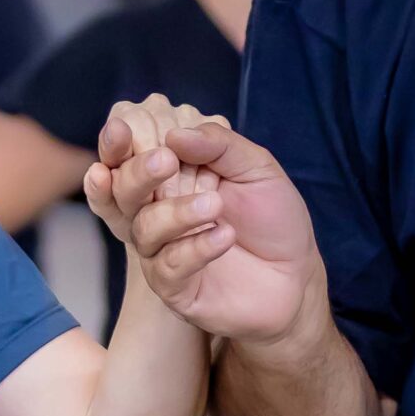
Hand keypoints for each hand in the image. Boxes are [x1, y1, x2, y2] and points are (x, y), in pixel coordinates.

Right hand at [88, 114, 322, 345]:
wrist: (297, 274)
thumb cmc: (272, 217)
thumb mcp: (256, 168)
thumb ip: (219, 145)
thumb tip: (174, 134)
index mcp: (169, 179)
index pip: (129, 158)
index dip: (117, 144)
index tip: (120, 127)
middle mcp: (157, 213)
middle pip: (123, 192)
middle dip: (137, 174)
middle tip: (166, 161)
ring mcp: (162, 252)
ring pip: (145, 229)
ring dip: (177, 213)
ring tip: (216, 205)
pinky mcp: (175, 288)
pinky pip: (169, 267)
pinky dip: (196, 248)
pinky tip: (226, 235)